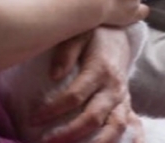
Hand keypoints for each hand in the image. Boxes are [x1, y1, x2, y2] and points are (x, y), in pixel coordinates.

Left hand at [36, 27, 143, 142]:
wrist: (120, 35)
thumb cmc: (95, 34)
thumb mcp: (79, 33)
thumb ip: (66, 52)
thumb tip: (54, 75)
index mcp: (100, 68)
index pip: (75, 95)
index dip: (53, 109)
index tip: (33, 118)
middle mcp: (114, 86)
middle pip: (93, 117)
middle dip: (69, 134)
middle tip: (46, 142)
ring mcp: (122, 97)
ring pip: (115, 127)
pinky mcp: (126, 104)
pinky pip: (130, 126)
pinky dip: (129, 140)